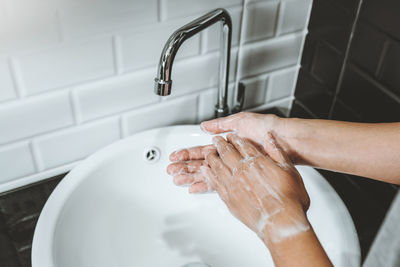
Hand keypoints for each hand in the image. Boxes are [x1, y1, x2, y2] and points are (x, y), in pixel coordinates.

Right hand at [167, 112, 294, 192]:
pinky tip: (196, 188)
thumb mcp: (241, 121)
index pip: (203, 150)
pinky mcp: (241, 176)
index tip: (176, 157)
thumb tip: (205, 126)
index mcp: (227, 144)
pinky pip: (221, 182)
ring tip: (178, 180)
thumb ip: (222, 124)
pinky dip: (207, 185)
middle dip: (186, 167)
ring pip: (208, 173)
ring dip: (192, 177)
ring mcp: (235, 168)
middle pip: (202, 163)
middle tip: (171, 171)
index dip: (188, 154)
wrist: (285, 140)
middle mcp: (230, 157)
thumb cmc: (266, 129)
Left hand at [201, 133, 309, 243]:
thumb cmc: (288, 199)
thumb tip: (269, 137)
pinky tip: (205, 171)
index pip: (242, 145)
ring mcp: (233, 184)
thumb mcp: (290, 170)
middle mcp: (242, 170)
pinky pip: (215, 182)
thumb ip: (277, 152)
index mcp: (257, 162)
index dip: (235, 139)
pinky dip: (208, 175)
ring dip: (212, 157)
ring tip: (208, 153)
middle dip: (220, 145)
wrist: (280, 222)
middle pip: (227, 153)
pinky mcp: (229, 198)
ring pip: (218, 166)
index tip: (231, 136)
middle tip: (215, 140)